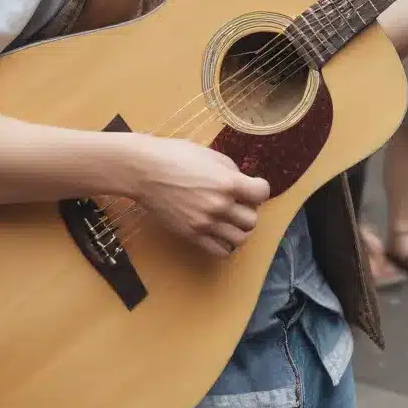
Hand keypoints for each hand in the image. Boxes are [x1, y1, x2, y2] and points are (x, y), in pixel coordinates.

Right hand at [128, 136, 270, 255]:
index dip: (259, 189)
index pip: (262, 194)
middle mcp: (219, 206)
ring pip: (240, 239)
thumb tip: (243, 184)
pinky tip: (219, 232)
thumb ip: (232, 172)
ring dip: (239, 229)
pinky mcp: (191, 235)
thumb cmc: (176, 156)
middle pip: (252, 220)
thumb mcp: (211, 156)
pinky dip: (225, 244)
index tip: (252, 187)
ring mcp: (205, 223)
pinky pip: (220, 251)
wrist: (144, 171)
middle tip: (239, 203)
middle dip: (249, 210)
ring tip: (229, 219)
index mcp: (227, 182)